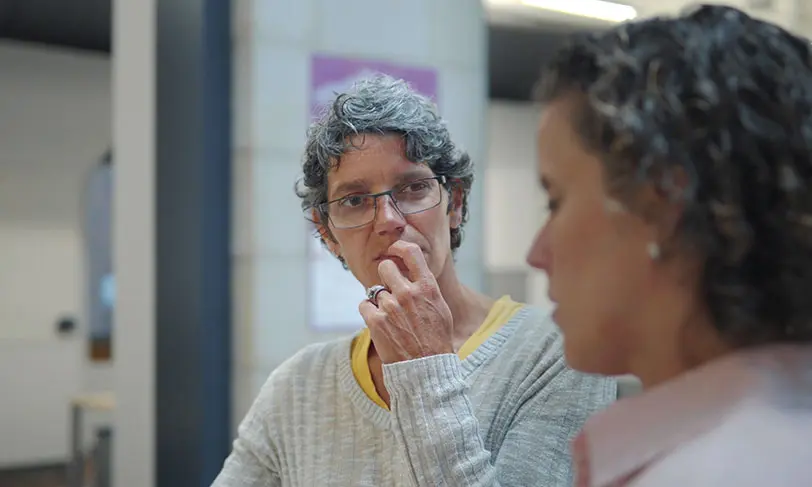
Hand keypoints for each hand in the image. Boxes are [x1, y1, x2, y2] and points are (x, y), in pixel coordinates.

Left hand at [358, 241, 453, 363]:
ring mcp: (391, 307)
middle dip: (385, 276)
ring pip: (375, 290)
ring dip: (379, 301)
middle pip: (386, 267)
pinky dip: (369, 312)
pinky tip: (380, 323)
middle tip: (390, 289)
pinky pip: (364, 305)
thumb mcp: (441, 309)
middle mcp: (408, 293)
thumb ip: (426, 288)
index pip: (412, 253)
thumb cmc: (437, 340)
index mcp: (427, 288)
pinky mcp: (376, 321)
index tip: (395, 250)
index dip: (400, 247)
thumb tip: (414, 273)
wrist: (426, 369)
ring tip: (391, 317)